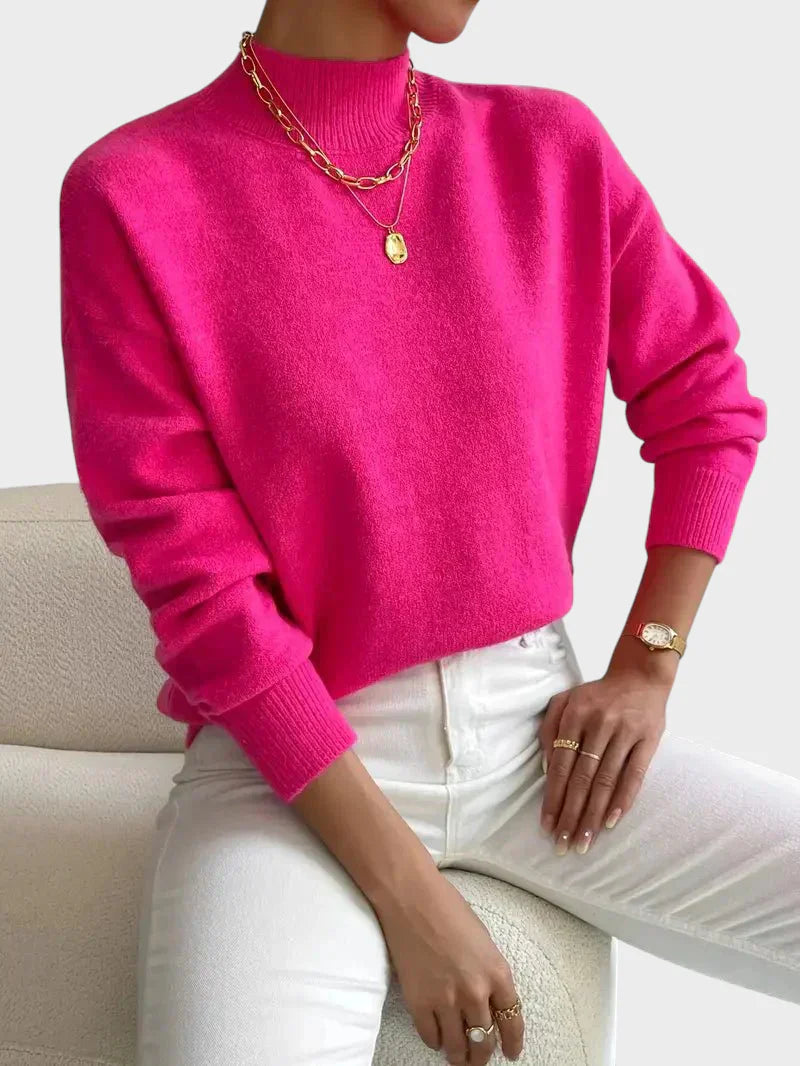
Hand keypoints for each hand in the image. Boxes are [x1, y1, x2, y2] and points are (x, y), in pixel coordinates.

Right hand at [371, 864, 523, 1063]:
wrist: (412, 898)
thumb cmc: (448, 909)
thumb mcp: (483, 940)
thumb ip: (488, 972)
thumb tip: (487, 999)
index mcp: (497, 973)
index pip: (513, 1021)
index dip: (513, 1043)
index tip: (511, 1053)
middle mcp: (476, 992)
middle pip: (484, 1040)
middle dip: (482, 1054)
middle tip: (478, 1059)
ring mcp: (447, 1000)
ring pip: (457, 1046)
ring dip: (459, 1056)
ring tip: (458, 1058)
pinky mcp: (419, 1003)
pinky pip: (430, 1036)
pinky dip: (435, 1041)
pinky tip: (436, 1038)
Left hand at [537, 650, 672, 853]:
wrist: (640, 675)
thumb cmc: (597, 694)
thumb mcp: (565, 700)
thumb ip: (548, 729)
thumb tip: (544, 769)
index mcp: (574, 715)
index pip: (560, 765)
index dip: (553, 797)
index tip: (547, 825)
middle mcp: (598, 724)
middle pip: (581, 778)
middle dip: (571, 814)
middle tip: (563, 844)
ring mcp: (624, 732)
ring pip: (606, 781)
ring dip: (594, 815)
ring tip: (584, 840)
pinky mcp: (648, 739)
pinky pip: (635, 775)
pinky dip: (623, 800)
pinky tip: (612, 822)